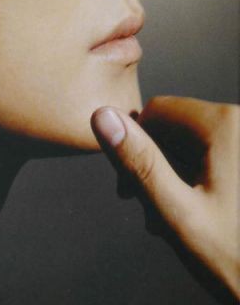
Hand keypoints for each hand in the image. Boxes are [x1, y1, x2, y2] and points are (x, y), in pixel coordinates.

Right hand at [91, 96, 239, 299]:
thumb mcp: (178, 214)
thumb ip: (140, 163)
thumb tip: (103, 117)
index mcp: (226, 126)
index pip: (156, 111)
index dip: (133, 147)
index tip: (129, 186)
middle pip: (174, 127)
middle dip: (154, 167)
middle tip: (150, 210)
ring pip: (191, 142)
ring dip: (174, 176)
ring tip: (171, 219)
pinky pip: (213, 155)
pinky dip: (197, 180)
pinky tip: (195, 213)